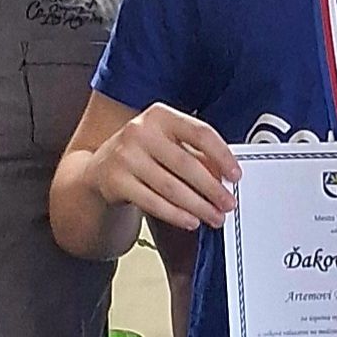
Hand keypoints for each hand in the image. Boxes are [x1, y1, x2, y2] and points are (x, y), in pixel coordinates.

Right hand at [89, 104, 239, 231]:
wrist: (101, 167)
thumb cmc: (144, 154)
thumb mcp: (169, 144)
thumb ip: (196, 155)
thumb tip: (224, 177)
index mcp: (160, 116)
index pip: (199, 132)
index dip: (222, 155)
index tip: (236, 175)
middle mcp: (140, 131)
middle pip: (186, 164)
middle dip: (212, 189)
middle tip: (228, 204)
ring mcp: (126, 156)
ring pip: (171, 187)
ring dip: (197, 206)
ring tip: (213, 217)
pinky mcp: (116, 181)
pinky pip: (153, 202)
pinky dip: (176, 214)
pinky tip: (191, 220)